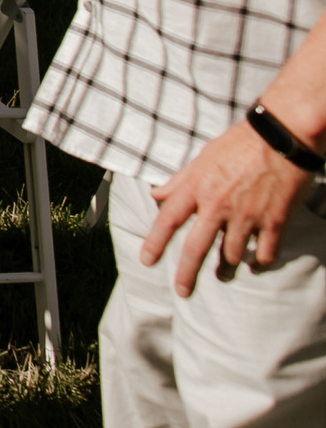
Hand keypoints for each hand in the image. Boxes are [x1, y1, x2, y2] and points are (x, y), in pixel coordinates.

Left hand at [143, 121, 320, 296]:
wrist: (281, 137)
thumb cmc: (240, 143)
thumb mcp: (202, 157)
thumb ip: (179, 180)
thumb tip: (156, 195)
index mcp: (197, 187)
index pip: (168, 219)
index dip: (155, 242)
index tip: (146, 260)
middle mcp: (218, 205)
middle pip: (196, 247)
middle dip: (186, 273)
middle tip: (182, 290)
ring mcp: (246, 216)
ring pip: (231, 255)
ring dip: (226, 267)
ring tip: (223, 273)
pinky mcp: (274, 222)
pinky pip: (265, 253)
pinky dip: (260, 262)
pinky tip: (257, 265)